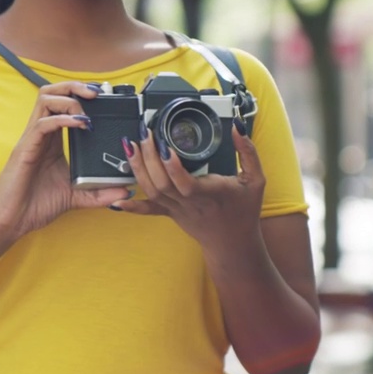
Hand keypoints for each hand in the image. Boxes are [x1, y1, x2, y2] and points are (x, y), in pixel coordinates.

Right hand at [0, 82, 131, 244]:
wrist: (11, 222)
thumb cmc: (35, 206)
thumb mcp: (75, 197)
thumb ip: (99, 193)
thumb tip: (125, 191)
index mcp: (51, 140)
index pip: (63, 105)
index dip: (81, 96)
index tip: (104, 98)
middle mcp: (41, 134)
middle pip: (52, 93)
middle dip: (75, 87)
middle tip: (97, 93)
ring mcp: (32, 139)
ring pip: (45, 99)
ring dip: (69, 97)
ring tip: (87, 109)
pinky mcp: (26, 149)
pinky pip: (43, 124)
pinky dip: (62, 119)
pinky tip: (80, 125)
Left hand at [111, 123, 264, 253]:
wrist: (233, 245)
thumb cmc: (244, 211)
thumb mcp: (256, 180)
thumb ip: (249, 153)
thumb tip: (237, 128)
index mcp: (210, 193)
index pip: (186, 182)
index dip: (172, 166)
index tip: (165, 145)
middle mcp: (190, 203)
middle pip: (163, 183)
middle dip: (149, 158)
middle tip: (143, 134)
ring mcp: (177, 210)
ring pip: (152, 192)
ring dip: (138, 169)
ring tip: (130, 146)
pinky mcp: (170, 214)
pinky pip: (148, 210)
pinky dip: (132, 205)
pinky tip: (116, 199)